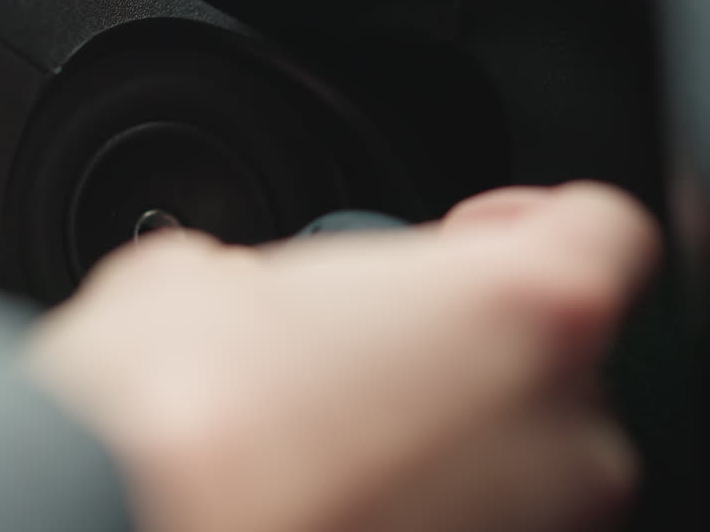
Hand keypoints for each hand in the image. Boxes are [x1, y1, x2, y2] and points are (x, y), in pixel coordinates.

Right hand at [27, 182, 658, 531]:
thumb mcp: (206, 274)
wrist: (124, 520)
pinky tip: (321, 487)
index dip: (523, 222)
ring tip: (324, 427)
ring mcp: (525, 529)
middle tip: (363, 342)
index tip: (467, 235)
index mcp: (525, 311)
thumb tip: (229, 290)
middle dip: (466, 343)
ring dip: (441, 431)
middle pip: (553, 357)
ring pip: (515, 457)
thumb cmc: (177, 407)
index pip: (600, 231)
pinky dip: (416, 501)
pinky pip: (468, 522)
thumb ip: (273, 272)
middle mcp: (559, 435)